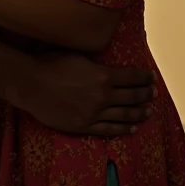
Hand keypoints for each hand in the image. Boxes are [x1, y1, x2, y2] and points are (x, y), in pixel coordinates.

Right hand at [16, 54, 156, 136]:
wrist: (31, 84)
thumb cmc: (51, 64)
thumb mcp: (78, 56)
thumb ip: (97, 63)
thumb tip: (108, 64)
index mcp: (103, 76)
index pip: (132, 77)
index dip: (144, 78)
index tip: (151, 77)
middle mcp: (103, 96)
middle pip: (132, 97)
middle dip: (145, 94)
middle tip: (153, 93)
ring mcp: (94, 113)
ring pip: (124, 115)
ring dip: (138, 113)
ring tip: (148, 112)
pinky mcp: (84, 126)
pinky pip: (108, 129)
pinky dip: (123, 129)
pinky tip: (132, 128)